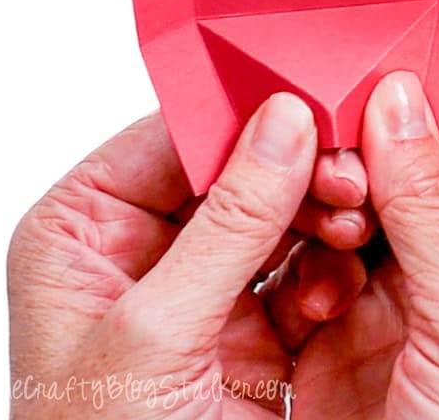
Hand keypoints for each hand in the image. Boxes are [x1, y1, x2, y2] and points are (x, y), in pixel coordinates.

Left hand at [7, 93, 364, 417]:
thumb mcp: (156, 334)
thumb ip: (227, 225)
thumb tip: (284, 123)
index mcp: (84, 227)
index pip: (174, 135)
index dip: (248, 115)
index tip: (317, 104)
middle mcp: (140, 244)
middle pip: (238, 168)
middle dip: (300, 171)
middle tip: (351, 177)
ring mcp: (200, 284)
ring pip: (281, 213)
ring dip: (326, 216)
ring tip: (354, 226)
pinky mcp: (249, 322)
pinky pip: (304, 266)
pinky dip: (333, 268)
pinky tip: (341, 284)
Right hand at [276, 72, 438, 419]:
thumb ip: (435, 211)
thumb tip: (401, 102)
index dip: (438, 117)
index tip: (386, 75)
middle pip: (417, 178)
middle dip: (371, 162)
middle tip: (334, 139)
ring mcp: (410, 302)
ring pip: (360, 218)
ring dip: (331, 214)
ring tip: (327, 219)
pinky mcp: (347, 337)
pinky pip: (314, 270)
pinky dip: (301, 269)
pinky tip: (307, 287)